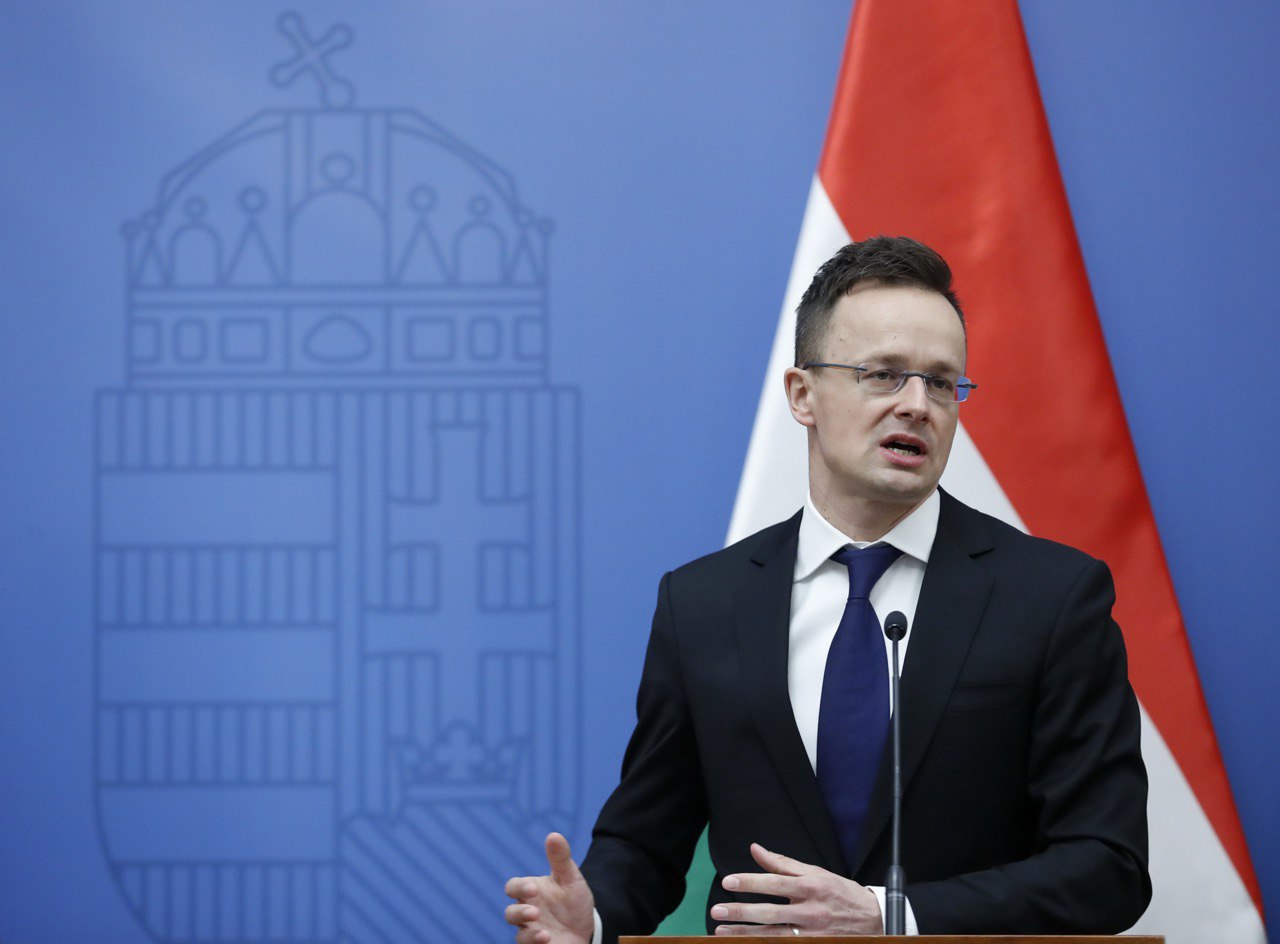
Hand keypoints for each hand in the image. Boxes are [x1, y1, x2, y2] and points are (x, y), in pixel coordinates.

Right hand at [504, 832, 595, 943]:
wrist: (588, 926)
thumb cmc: (573, 900)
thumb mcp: (570, 878)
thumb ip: (560, 858)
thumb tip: (553, 835)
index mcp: (530, 892)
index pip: (513, 887)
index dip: (518, 888)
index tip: (533, 889)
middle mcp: (527, 912)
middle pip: (510, 913)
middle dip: (519, 913)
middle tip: (535, 911)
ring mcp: (531, 931)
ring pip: (519, 934)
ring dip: (528, 934)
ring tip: (544, 932)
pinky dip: (536, 943)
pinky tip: (548, 939)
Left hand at [710, 843, 882, 935]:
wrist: (874, 920)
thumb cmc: (840, 893)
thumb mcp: (816, 872)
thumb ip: (783, 863)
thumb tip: (755, 849)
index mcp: (811, 887)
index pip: (775, 883)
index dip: (750, 882)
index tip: (728, 882)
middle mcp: (811, 911)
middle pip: (770, 913)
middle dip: (741, 913)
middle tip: (717, 911)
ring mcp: (813, 934)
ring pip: (774, 936)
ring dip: (746, 935)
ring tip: (722, 932)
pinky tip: (747, 943)